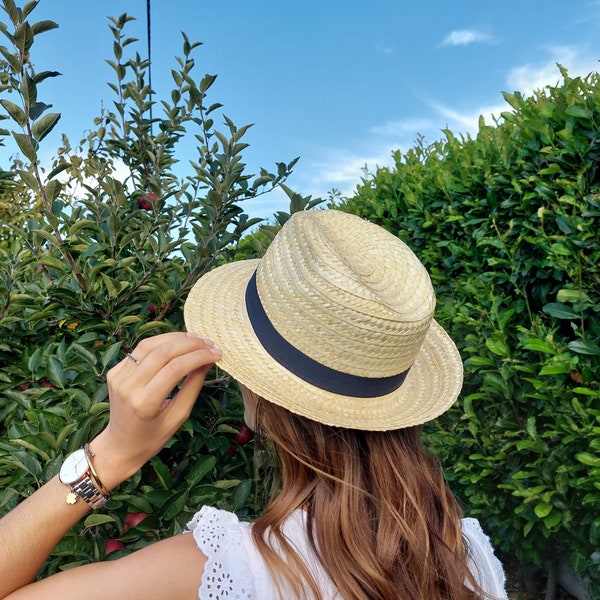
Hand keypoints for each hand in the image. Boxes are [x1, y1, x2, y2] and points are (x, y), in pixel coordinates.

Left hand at [89, 332, 221, 488]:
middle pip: (163, 352)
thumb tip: (207, 361)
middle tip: (209, 343)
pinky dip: (160, 343)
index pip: (176, 368)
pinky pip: (140, 350)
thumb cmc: (152, 437)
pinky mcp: (114, 372)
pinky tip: (176, 344)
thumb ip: (193, 386)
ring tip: (196, 338)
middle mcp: (128, 386)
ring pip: (149, 345)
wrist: (119, 445)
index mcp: (145, 403)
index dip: (199, 356)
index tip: (217, 353)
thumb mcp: (178, 416)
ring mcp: (118, 377)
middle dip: (190, 344)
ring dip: (175, 338)